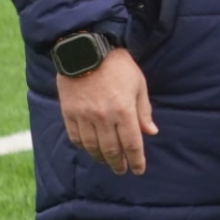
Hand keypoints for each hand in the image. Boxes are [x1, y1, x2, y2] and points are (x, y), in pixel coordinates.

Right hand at [55, 48, 157, 175]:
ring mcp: (84, 116)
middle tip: (122, 170)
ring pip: (93, 147)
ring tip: (107, 162)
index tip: (139, 170)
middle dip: (118, 164)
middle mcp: (104, 117)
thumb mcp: (138, 84)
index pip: (132, 144)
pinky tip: (90, 149)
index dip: (136, 160)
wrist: (86, 49)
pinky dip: (84, 147)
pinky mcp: (69, 112)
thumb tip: (151, 132)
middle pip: (112, 150)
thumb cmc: (118, 65)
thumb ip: (144, 110)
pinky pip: (76, 137)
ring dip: (101, 158)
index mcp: (124, 110)